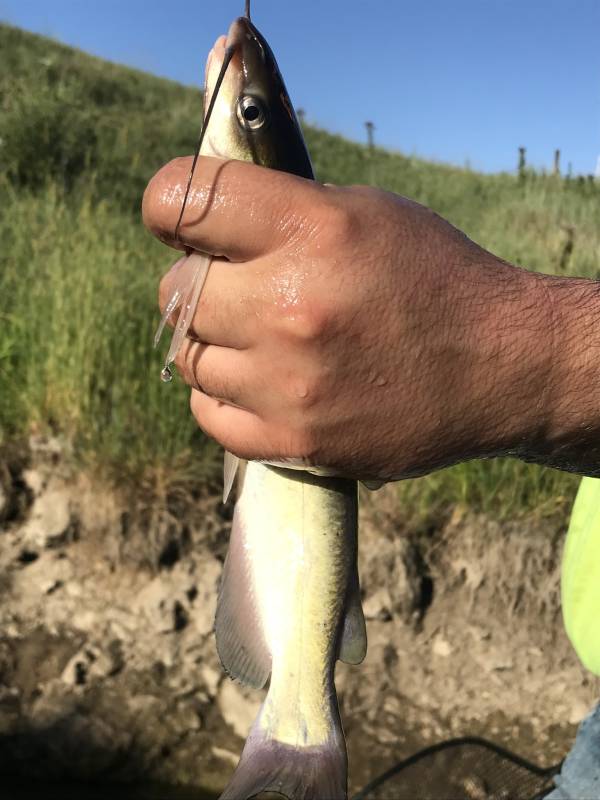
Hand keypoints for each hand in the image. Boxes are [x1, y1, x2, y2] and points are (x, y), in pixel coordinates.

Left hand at [143, 156, 557, 481]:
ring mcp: (289, 383)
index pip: (181, 200)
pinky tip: (257, 380)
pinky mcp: (296, 441)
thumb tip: (205, 222)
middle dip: (197, 282)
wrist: (501, 368)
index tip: (181, 222)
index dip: (168, 206)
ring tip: (258, 338)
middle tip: (238, 288)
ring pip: (188, 357)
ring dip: (213, 342)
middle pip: (174, 290)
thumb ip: (283, 211)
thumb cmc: (434, 278)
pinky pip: (210, 414)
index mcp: (311, 231)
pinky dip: (222, 395)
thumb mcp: (369, 212)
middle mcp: (291, 307)